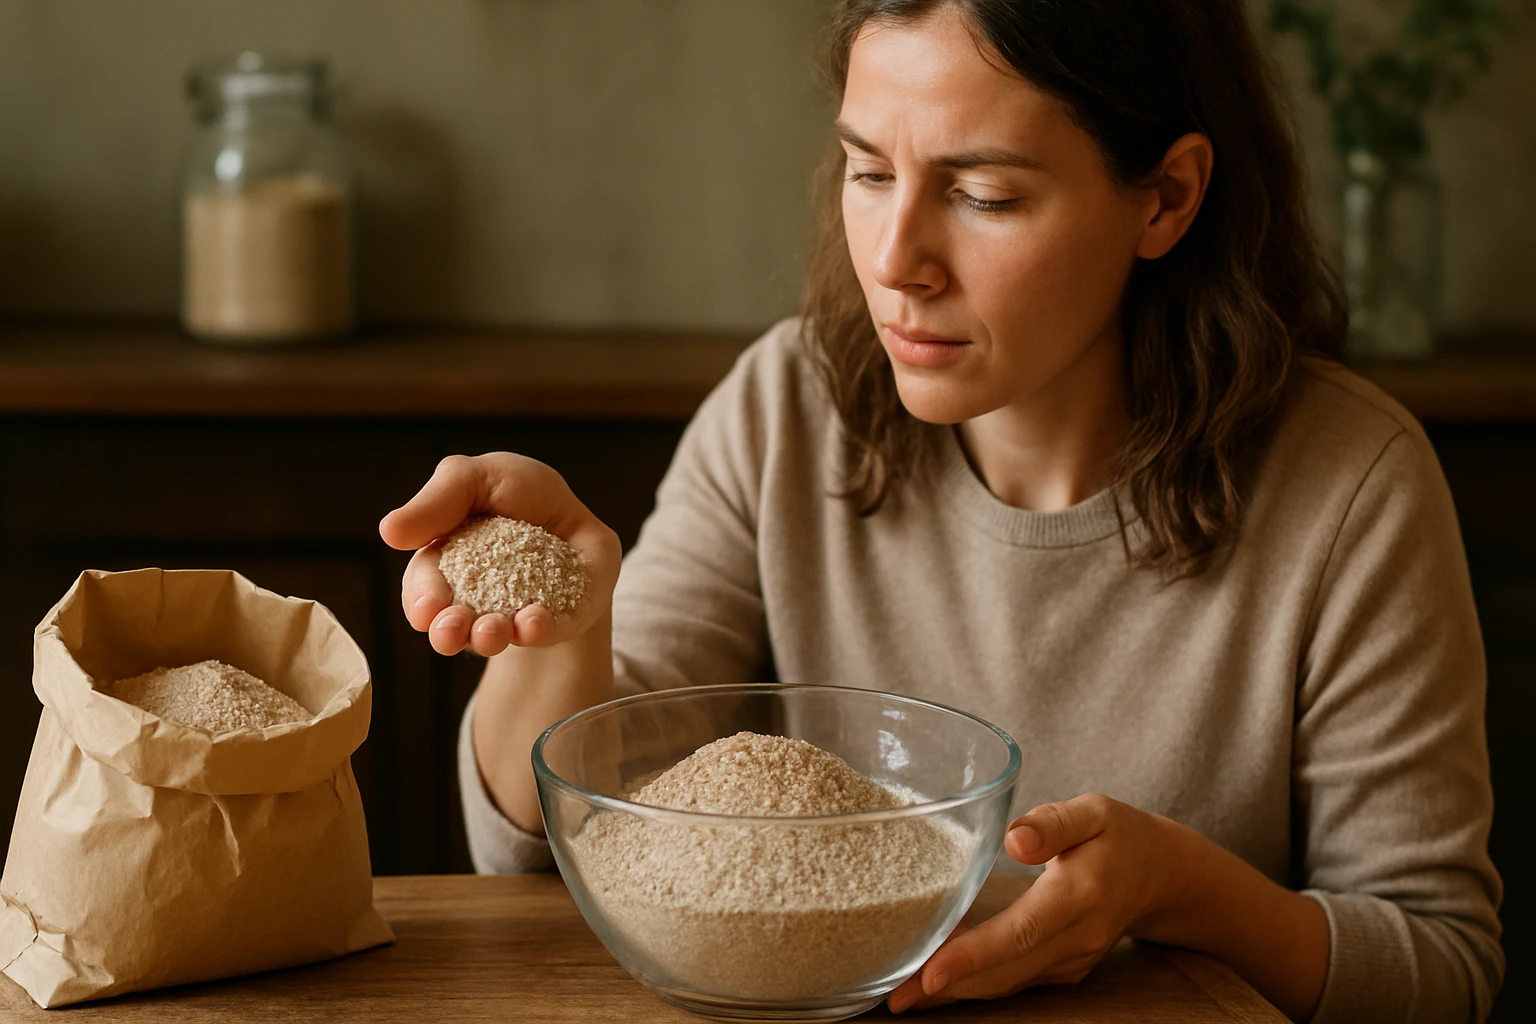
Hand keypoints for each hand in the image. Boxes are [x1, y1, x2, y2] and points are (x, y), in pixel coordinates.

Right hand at [379, 453, 621, 657]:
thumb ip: (437, 501)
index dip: (422, 600)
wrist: (577, 515)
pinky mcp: (558, 621)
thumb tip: (389, 530)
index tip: (426, 609)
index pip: (425, 589)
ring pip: (495, 635)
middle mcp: (474, 601)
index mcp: (444, 567)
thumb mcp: (476, 478)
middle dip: (447, 630)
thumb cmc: (518, 492)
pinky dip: (539, 628)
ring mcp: (516, 615)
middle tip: (449, 631)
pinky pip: (548, 632)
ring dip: (488, 637)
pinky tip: (534, 622)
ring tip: (490, 632)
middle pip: (452, 623)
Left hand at [888, 793, 1185, 1013]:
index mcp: (1081, 895)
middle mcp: (1076, 938)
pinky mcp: (1061, 969)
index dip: (973, 956)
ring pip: (1006, 983)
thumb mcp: (1094, 812)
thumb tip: (1015, 839)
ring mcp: (1071, 960)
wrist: (1160, 876)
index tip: (931, 973)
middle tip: (894, 995)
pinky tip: (937, 976)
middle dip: (948, 987)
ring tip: (902, 993)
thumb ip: (1055, 822)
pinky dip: (975, 981)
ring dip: (956, 991)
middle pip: (1005, 971)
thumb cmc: (1120, 835)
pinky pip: (1012, 980)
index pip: (1021, 932)